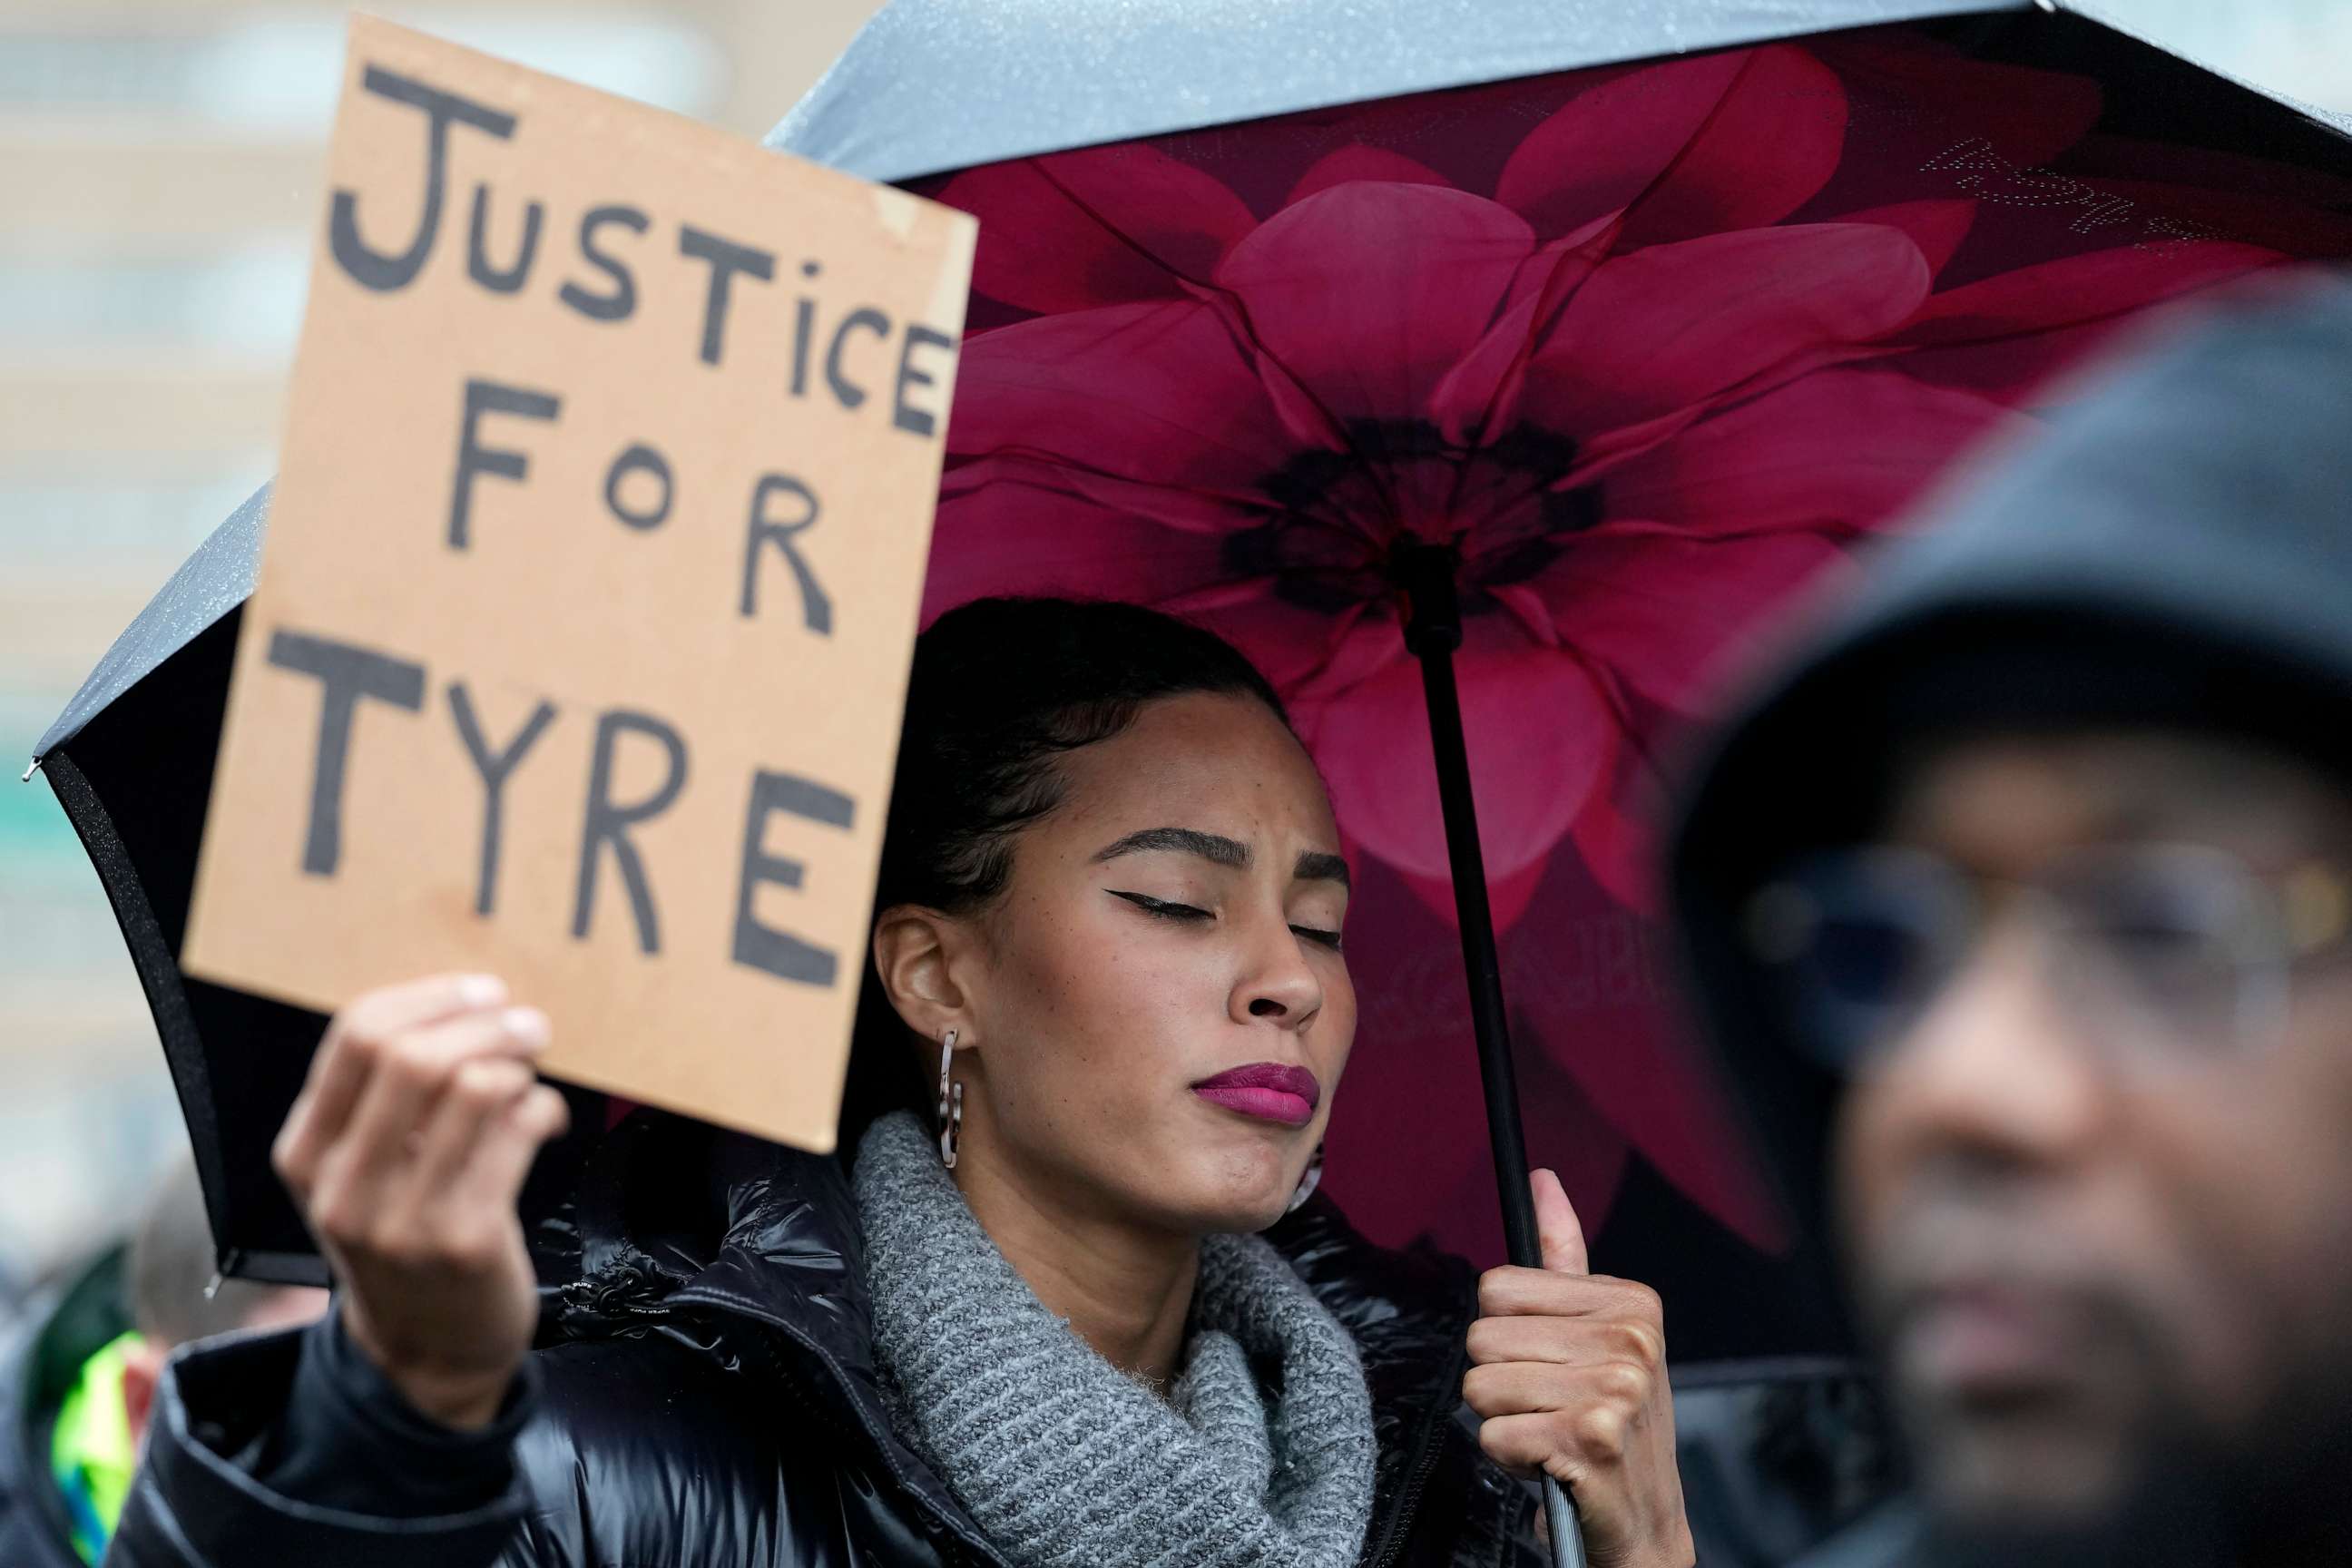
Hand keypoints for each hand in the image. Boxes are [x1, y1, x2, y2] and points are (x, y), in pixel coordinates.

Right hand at [272, 973, 568, 1429]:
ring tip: (533, 1074)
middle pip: (413, 1054)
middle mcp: (342, 1185)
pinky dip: (543, 1109)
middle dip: (486, 1023)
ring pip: (473, 1087)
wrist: (426, 1353)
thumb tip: (458, 1001)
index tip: (479, 992)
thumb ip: (382, 1099)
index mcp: (306, 1153)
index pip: (354, 1036)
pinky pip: (516, 1133)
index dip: (429, 997)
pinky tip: (545, 1121)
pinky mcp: (464, 1239)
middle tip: (529, 1024)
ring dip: (520, 1063)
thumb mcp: (364, 1172)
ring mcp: (401, 1218)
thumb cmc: (407, 1235)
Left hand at [1465, 1171, 1693, 1567]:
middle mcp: (1631, 1339)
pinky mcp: (1592, 1438)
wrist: (1643, 1526)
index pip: (1497, 1287)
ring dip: (1501, 1422)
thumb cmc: (1609, 1428)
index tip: (1551, 1365)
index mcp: (1632, 1302)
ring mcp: (1617, 1388)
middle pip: (1481, 1336)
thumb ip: (1564, 1260)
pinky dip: (1508, 1458)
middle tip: (1547, 1409)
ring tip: (1548, 1436)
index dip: (1507, 1335)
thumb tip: (1542, 1180)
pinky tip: (1550, 1465)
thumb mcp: (1595, 1337)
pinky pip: (1492, 1433)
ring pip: (1480, 1385)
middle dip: (1498, 1382)